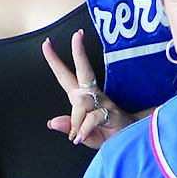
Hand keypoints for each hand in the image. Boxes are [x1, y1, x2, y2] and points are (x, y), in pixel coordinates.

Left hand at [43, 30, 128, 147]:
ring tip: (77, 136)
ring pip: (81, 101)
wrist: (130, 143)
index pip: (66, 76)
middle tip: (77, 35)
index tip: (46, 44)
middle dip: (79, 52)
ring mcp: (104, 102)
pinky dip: (84, 129)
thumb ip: (68, 127)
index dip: (55, 61)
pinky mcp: (111, 113)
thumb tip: (51, 122)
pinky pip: (92, 117)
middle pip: (83, 70)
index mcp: (83, 98)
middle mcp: (93, 96)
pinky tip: (81, 137)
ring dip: (76, 120)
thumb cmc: (108, 135)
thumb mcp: (83, 135)